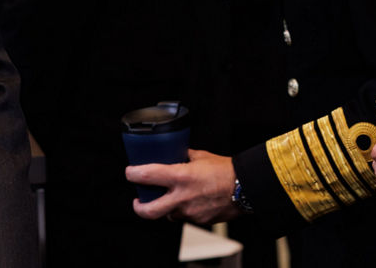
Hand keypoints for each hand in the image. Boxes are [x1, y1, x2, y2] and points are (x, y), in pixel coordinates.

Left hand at [126, 149, 240, 223]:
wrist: (245, 187)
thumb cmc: (225, 170)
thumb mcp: (200, 156)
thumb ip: (183, 157)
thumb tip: (173, 153)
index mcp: (181, 177)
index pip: (147, 176)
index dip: (133, 174)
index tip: (130, 172)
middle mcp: (182, 197)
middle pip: (149, 211)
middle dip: (139, 207)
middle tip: (138, 201)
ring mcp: (190, 213)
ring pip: (168, 215)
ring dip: (167, 207)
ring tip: (173, 197)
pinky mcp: (199, 221)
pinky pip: (184, 217)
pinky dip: (183, 210)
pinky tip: (191, 201)